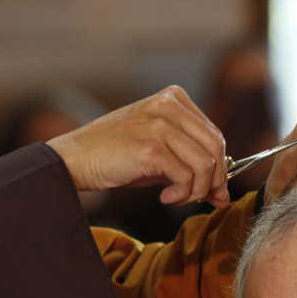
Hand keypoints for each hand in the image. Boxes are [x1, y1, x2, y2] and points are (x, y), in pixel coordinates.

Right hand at [46, 86, 231, 207]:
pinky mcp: (151, 147)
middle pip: (216, 147)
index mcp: (173, 98)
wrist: (75, 159)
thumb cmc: (114, 156)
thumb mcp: (157, 152)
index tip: (213, 190)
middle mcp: (169, 106)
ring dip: (195, 190)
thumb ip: (188, 163)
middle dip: (214, 181)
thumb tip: (221, 194)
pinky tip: (165, 198)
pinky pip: (186, 176)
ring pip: (205, 164)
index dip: (220, 167)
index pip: (214, 134)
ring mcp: (160, 125)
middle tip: (201, 199)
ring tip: (176, 198)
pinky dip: (181, 194)